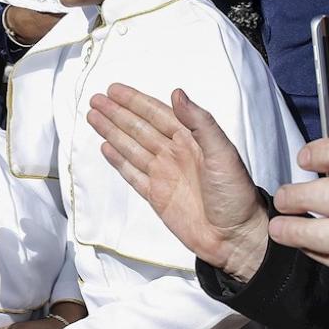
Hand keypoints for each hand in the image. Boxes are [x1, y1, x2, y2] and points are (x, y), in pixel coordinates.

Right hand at [86, 84, 268, 282]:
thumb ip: (200, 123)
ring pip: (131, 147)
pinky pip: (132, 173)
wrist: (235, 237)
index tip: (114, 90)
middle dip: (117, 113)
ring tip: (93, 116)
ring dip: (112, 131)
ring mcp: (163, 174)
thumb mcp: (223, 153)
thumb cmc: (235, 194)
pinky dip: (118, 160)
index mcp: (190, 140)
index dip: (135, 101)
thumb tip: (176, 93)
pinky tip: (106, 147)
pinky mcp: (155, 196)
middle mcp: (173, 153)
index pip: (157, 114)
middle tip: (95, 99)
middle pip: (138, 128)